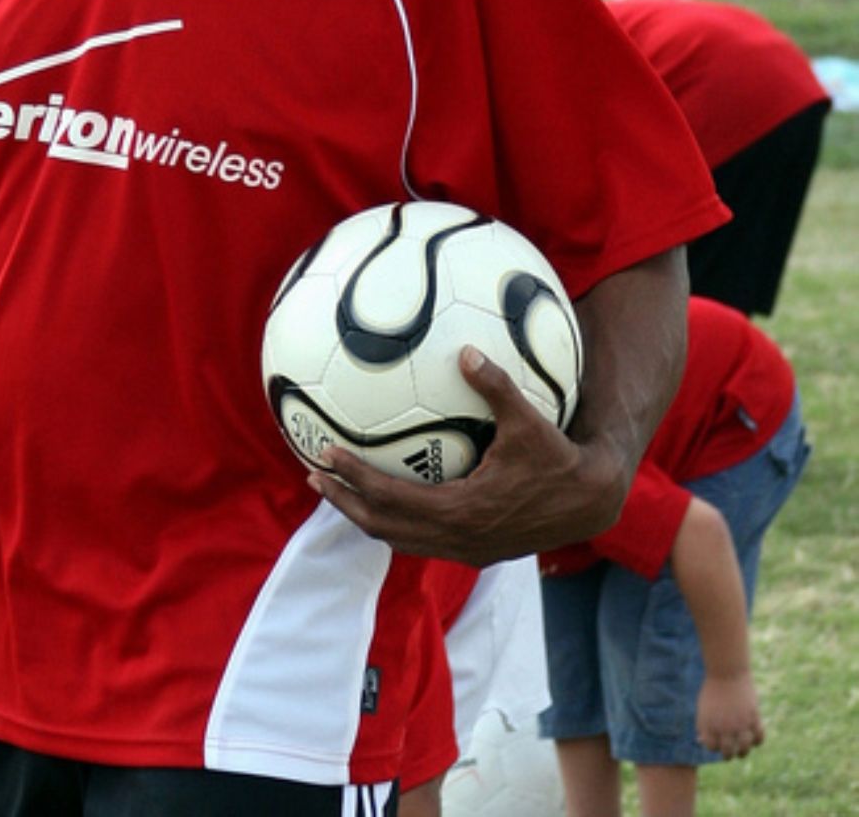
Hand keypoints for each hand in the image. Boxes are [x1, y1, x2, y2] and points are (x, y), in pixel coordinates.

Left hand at [309, 347, 624, 562]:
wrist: (591, 504)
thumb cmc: (559, 459)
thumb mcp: (529, 422)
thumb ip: (496, 386)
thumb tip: (466, 351)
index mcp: (460, 510)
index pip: (389, 497)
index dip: (353, 478)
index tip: (324, 455)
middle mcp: (456, 538)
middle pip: (381, 525)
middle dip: (343, 501)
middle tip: (313, 473)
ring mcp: (464, 550)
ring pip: (398, 539)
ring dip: (363, 515)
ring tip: (335, 489)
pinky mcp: (474, 552)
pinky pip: (419, 541)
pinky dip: (392, 524)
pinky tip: (382, 501)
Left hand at [697, 671, 762, 758]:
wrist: (726, 673)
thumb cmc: (712, 690)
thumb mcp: (702, 708)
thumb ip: (703, 725)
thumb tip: (701, 741)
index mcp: (708, 724)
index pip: (711, 747)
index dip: (714, 747)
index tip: (716, 745)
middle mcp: (723, 727)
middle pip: (728, 752)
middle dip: (728, 755)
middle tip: (729, 754)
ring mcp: (740, 724)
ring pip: (744, 749)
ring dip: (743, 752)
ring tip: (741, 752)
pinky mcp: (754, 719)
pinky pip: (758, 738)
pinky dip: (757, 741)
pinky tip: (753, 739)